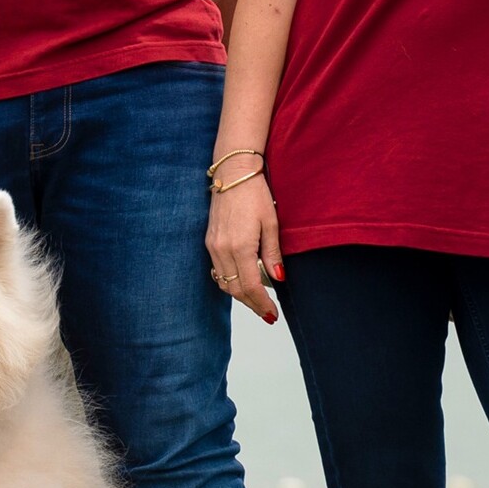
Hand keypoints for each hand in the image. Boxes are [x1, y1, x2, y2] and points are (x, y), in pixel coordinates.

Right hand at [207, 169, 283, 323]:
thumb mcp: (271, 223)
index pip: (251, 286)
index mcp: (240, 247)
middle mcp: (222, 249)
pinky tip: (242, 283)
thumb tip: (279, 278)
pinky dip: (230, 281)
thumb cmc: (254, 193)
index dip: (262, 304)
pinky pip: (218, 270)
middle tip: (267, 313)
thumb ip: (273, 253)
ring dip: (240, 295)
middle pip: (235, 289)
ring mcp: (213, 246)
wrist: (232, 173)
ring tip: (257, 301)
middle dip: (252, 304)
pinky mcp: (209, 241)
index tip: (272, 314)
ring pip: (224, 282)